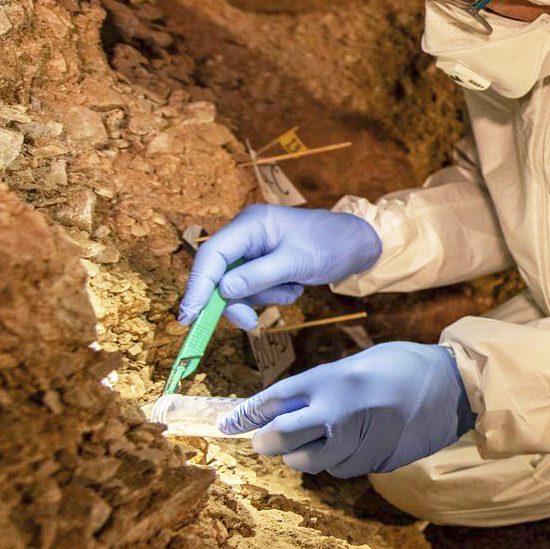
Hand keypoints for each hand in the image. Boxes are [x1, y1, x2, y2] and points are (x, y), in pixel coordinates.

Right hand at [178, 204, 381, 329]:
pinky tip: (296, 286)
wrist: (359, 244)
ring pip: (238, 286)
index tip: (190, 316)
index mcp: (250, 224)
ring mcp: (254, 250)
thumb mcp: (296, 262)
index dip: (198, 286)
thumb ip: (259, 277)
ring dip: (264, 296)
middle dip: (237, 300)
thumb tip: (224, 290)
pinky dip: (275, 294)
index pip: (211, 256)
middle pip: (220, 275)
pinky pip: (256, 288)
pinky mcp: (264, 264)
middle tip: (251, 324)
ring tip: (293, 288)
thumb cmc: (331, 244)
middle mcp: (246, 235)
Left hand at [221, 342, 475, 476]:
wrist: (455, 386)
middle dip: (266, 442)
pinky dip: (337, 460)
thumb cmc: (402, 366)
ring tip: (319, 438)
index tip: (229, 425)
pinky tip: (354, 442)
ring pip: (308, 462)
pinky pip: (340, 469)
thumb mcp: (355, 364)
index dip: (245, 416)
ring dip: (304, 454)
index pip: (272, 402)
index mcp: (330, 380)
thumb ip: (319, 387)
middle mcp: (337, 412)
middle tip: (265, 440)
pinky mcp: (374, 462)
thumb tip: (279, 412)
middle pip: (279, 439)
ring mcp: (357, 441)